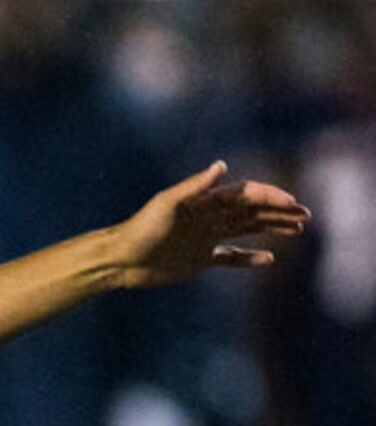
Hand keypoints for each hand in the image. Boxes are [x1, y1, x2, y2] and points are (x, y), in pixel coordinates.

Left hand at [109, 162, 308, 287]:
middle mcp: (209, 217)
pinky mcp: (200, 259)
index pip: (246, 195)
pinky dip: (249, 258)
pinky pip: (230, 258)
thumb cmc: (140, 229)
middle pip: (252, 211)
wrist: (119, 260)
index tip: (292, 204)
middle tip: (306, 216)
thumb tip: (222, 165)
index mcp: (205, 202)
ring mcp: (206, 238)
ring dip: (272, 229)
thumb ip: (196, 186)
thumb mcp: (167, 204)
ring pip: (247, 231)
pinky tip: (268, 259)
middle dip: (279, 212)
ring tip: (297, 230)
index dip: (270, 198)